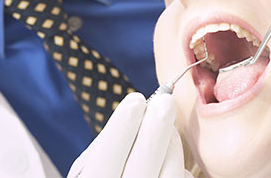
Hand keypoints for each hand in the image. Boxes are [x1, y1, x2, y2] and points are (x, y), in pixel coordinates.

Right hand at [67, 93, 191, 177]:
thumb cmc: (106, 175)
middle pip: (142, 165)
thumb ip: (110, 141)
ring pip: (169, 174)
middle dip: (156, 127)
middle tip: (166, 101)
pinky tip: (169, 156)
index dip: (121, 126)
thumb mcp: (93, 163)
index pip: (106, 155)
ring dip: (172, 143)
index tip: (137, 99)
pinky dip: (178, 165)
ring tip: (169, 128)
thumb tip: (137, 107)